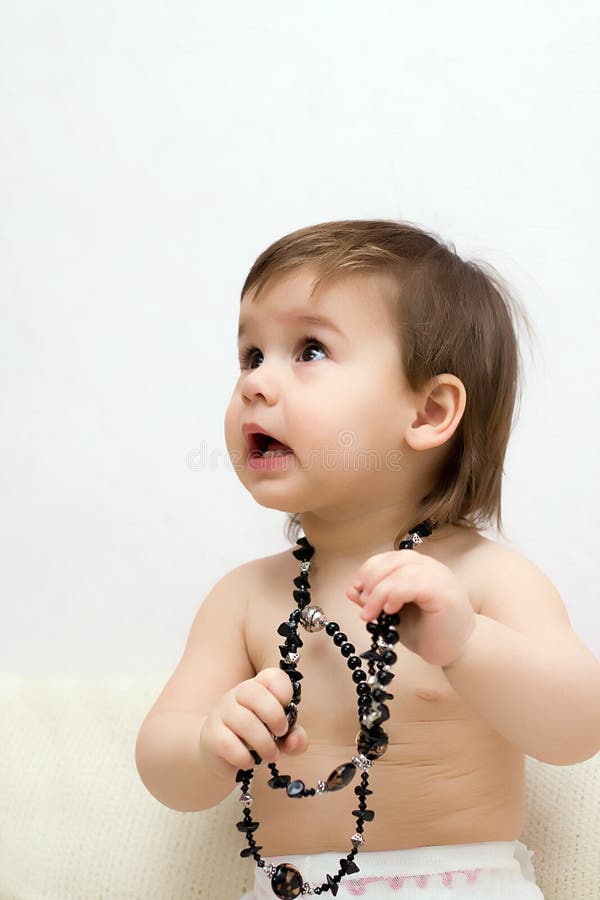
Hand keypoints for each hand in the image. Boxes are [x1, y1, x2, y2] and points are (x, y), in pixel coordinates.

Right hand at [199, 667, 308, 772]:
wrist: (219, 752)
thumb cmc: (256, 737)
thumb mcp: (280, 736)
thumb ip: (294, 737)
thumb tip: (295, 741)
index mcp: (258, 687)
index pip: (272, 677)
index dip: (284, 693)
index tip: (288, 712)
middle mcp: (238, 694)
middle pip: (255, 693)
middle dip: (275, 717)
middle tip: (280, 734)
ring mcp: (222, 712)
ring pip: (244, 721)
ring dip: (264, 743)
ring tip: (270, 756)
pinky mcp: (211, 734)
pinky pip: (228, 743)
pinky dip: (244, 757)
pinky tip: (249, 762)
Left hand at [346, 550, 476, 667]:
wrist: (461, 651)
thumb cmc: (429, 632)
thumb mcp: (394, 615)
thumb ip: (375, 600)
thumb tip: (352, 590)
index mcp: (418, 568)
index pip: (388, 558)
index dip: (368, 571)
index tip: (356, 591)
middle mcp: (430, 567)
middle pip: (393, 559)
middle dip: (370, 579)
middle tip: (362, 602)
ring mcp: (439, 577)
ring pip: (401, 570)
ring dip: (378, 591)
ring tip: (371, 614)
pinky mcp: (443, 592)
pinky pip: (413, 583)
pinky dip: (394, 594)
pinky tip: (389, 611)